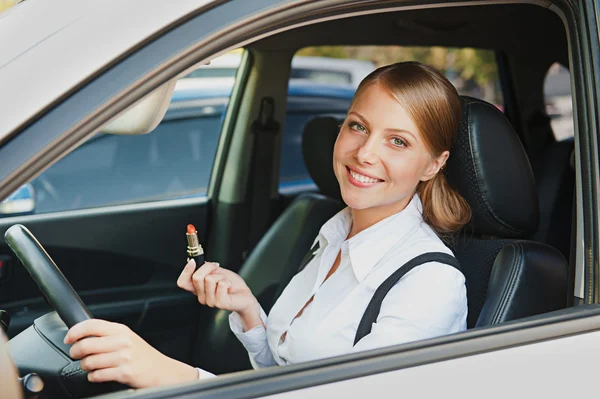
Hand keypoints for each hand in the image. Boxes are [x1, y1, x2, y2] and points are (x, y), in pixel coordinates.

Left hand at [64, 319, 197, 387]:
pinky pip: (97, 375)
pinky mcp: (124, 372)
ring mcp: (123, 357)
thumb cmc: (142, 355)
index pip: (92, 325)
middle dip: (75, 352)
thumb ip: (108, 334)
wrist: (161, 370)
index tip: (68, 338)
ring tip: (89, 366)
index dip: (75, 331)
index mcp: (121, 330)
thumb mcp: (127, 338)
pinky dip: (93, 377)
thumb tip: (82, 334)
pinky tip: (97, 375)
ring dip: (84, 366)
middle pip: (86, 344)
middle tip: (75, 355)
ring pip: (89, 361)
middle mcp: (122, 341)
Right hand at [177, 260, 261, 329]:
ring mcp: (210, 301)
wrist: (245, 295)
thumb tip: (192, 260)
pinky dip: (227, 281)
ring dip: (221, 276)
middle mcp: (202, 297)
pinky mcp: (220, 303)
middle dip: (209, 268)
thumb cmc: (231, 284)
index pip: (182, 282)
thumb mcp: (216, 272)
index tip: (193, 261)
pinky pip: (221, 284)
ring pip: (209, 279)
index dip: (186, 271)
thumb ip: (204, 268)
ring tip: (226, 282)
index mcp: (198, 289)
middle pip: (196, 277)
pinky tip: (229, 287)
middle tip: (218, 271)